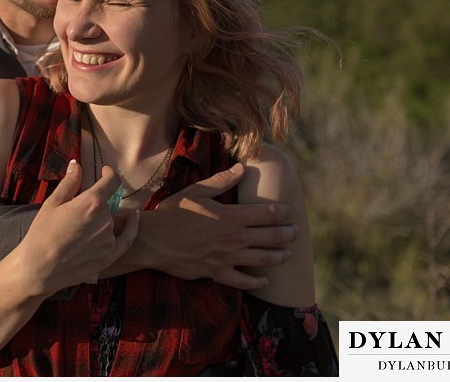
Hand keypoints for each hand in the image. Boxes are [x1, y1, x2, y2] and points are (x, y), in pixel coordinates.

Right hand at [11, 161, 139, 296]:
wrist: (38, 269)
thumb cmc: (41, 234)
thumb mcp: (52, 203)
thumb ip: (69, 182)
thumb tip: (77, 165)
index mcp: (92, 202)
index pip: (111, 181)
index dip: (108, 173)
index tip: (104, 171)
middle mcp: (105, 219)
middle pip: (107, 203)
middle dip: (95, 202)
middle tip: (76, 211)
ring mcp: (109, 239)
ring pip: (111, 220)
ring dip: (101, 218)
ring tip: (79, 227)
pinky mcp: (109, 256)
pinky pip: (127, 239)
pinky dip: (132, 227)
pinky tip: (134, 217)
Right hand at [136, 163, 296, 288]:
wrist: (152, 241)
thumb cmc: (172, 213)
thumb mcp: (195, 191)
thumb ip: (221, 181)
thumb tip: (241, 167)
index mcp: (230, 216)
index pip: (266, 214)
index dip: (282, 212)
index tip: (290, 211)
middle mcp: (233, 239)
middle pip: (270, 237)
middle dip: (287, 234)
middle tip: (296, 232)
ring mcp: (227, 258)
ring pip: (262, 259)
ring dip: (279, 256)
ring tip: (288, 254)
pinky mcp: (216, 274)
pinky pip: (243, 281)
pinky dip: (257, 281)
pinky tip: (265, 280)